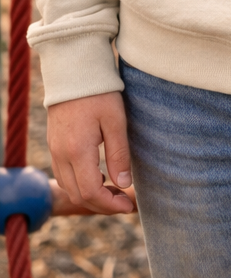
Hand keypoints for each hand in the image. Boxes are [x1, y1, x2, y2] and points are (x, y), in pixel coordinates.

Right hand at [46, 92, 136, 215]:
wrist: (74, 71)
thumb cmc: (99, 93)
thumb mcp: (116, 122)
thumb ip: (118, 155)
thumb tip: (124, 184)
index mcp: (77, 151)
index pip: (90, 192)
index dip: (110, 205)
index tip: (129, 206)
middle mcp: (61, 155)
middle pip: (78, 195)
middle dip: (102, 205)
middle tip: (125, 202)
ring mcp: (55, 150)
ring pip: (69, 187)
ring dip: (91, 196)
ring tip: (115, 191)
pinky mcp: (54, 145)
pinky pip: (64, 175)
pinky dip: (80, 184)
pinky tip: (99, 177)